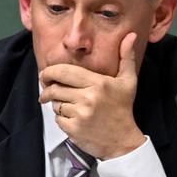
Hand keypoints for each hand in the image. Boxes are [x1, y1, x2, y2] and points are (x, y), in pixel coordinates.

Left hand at [39, 33, 145, 159]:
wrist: (122, 141)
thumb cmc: (123, 109)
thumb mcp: (128, 81)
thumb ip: (126, 57)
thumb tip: (131, 35)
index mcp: (98, 83)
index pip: (64, 72)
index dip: (49, 72)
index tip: (45, 75)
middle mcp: (88, 98)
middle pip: (55, 88)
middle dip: (46, 88)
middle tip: (45, 89)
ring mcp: (80, 115)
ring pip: (55, 104)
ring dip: (56, 104)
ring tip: (66, 105)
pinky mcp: (74, 130)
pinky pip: (58, 119)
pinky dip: (61, 119)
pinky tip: (72, 118)